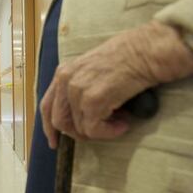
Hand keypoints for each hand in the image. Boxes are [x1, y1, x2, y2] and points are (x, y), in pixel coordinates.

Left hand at [41, 21, 192, 146]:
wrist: (146, 50)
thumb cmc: (127, 57)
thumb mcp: (92, 69)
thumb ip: (79, 87)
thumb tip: (79, 114)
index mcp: (63, 73)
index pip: (46, 106)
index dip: (48, 127)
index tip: (54, 141)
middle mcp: (66, 81)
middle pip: (59, 121)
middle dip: (76, 133)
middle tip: (96, 133)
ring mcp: (78, 90)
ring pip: (79, 128)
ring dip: (99, 131)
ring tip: (118, 121)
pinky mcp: (93, 101)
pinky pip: (94, 130)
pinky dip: (109, 132)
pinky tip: (124, 124)